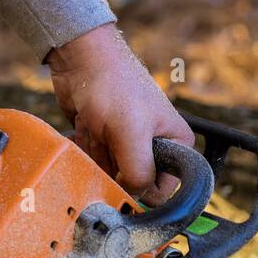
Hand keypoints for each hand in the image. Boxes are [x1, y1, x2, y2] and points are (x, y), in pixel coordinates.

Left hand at [48, 23, 194, 204]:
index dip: (142, 189)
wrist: (80, 60)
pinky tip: (87, 128)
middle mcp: (156, 149)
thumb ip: (140, 172)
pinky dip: (87, 152)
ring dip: (98, 158)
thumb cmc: (113, 85)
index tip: (124, 172)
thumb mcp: (132, 133)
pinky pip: (96, 165)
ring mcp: (129, 147)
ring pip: (112, 177)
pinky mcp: (107, 144)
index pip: (164, 190)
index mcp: (176, 146)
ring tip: (96, 129)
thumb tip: (135, 197)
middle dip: (114, 169)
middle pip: (134, 185)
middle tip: (107, 141)